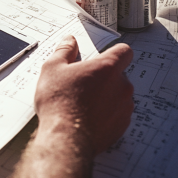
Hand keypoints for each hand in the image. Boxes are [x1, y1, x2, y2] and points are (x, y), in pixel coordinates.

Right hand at [34, 35, 133, 155]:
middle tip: (83, 82)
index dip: (115, 52)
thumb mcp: (53, 68)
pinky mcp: (122, 126)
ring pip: (119, 95)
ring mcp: (124, 107)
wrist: (66, 137)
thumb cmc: (59, 101)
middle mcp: (121, 86)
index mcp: (107, 68)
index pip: (124, 51)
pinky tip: (87, 116)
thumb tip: (69, 41)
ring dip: (106, 95)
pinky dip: (106, 112)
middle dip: (104, 76)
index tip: (103, 57)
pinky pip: (117, 113)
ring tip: (83, 101)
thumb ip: (64, 51)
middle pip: (119, 74)